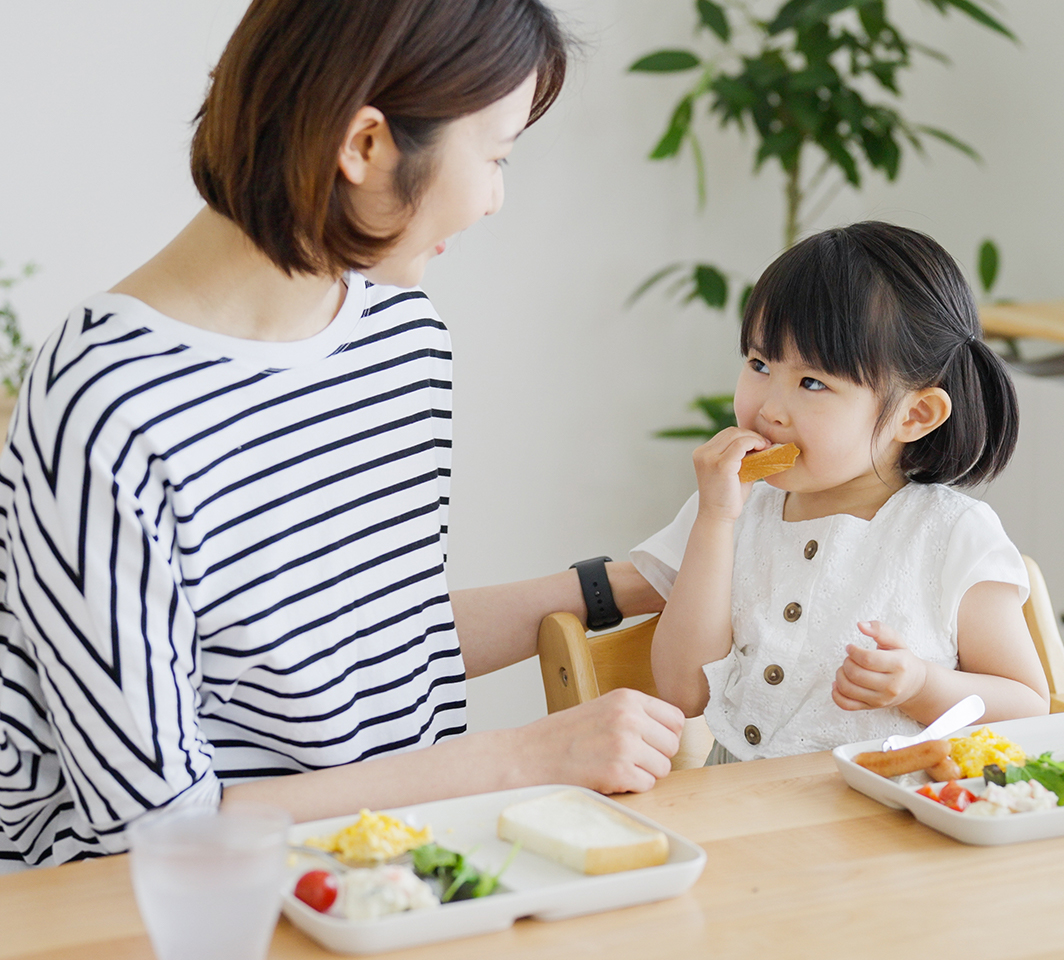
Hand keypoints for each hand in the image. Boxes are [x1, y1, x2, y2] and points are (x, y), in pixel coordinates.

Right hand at [522, 688, 684, 793]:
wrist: (527, 756)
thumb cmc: (560, 736)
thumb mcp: (601, 709)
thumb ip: (633, 715)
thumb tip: (668, 733)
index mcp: (626, 698)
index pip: (675, 718)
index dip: (664, 735)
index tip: (649, 743)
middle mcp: (629, 717)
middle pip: (672, 745)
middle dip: (655, 757)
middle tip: (627, 759)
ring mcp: (624, 743)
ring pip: (663, 768)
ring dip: (643, 774)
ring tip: (614, 767)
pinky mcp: (618, 770)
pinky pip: (647, 785)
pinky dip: (631, 787)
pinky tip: (608, 778)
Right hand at [691, 427, 769, 522]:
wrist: (718, 517)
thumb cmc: (727, 497)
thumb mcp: (732, 471)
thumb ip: (741, 456)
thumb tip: (762, 443)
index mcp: (702, 453)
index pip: (726, 434)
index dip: (745, 436)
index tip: (760, 444)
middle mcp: (702, 453)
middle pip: (731, 432)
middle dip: (751, 435)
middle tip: (766, 444)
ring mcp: (710, 458)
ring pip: (736, 435)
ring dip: (754, 439)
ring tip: (765, 448)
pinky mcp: (721, 465)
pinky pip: (741, 445)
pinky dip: (754, 444)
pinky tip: (763, 450)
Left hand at [832, 620, 928, 710]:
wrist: (915, 685)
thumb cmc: (902, 660)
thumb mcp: (896, 641)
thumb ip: (880, 630)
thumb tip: (861, 625)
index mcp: (898, 666)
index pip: (867, 659)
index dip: (853, 651)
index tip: (850, 647)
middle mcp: (891, 686)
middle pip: (855, 674)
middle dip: (846, 662)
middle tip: (850, 658)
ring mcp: (881, 699)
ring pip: (848, 689)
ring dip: (840, 675)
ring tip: (846, 669)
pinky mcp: (871, 707)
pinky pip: (846, 705)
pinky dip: (836, 694)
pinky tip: (838, 684)